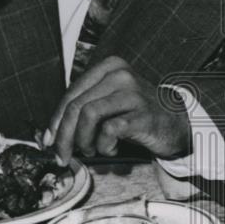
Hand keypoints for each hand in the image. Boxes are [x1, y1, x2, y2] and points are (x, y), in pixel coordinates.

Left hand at [49, 56, 191, 163]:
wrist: (174, 122)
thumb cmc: (135, 114)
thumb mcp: (109, 103)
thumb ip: (83, 110)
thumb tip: (50, 134)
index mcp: (109, 67)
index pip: (71, 94)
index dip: (56, 121)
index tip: (50, 141)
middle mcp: (120, 75)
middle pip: (76, 105)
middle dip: (64, 136)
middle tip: (62, 156)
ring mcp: (133, 93)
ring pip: (88, 115)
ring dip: (83, 140)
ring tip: (91, 150)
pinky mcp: (142, 114)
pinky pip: (110, 130)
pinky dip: (104, 145)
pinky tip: (111, 149)